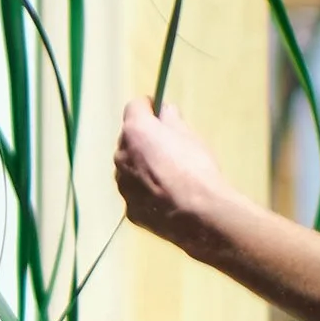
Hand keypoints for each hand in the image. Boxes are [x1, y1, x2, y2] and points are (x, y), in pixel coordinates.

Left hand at [115, 96, 231, 248]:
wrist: (198, 214)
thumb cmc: (196, 167)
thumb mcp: (190, 136)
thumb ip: (172, 120)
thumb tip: (165, 112)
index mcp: (135, 131)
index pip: (134, 106)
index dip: (149, 107)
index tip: (160, 112)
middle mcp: (120, 155)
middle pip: (129, 139)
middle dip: (144, 139)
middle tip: (167, 146)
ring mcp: (122, 185)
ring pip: (129, 168)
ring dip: (142, 167)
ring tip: (169, 177)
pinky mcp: (129, 209)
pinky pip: (136, 193)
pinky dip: (146, 192)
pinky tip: (166, 199)